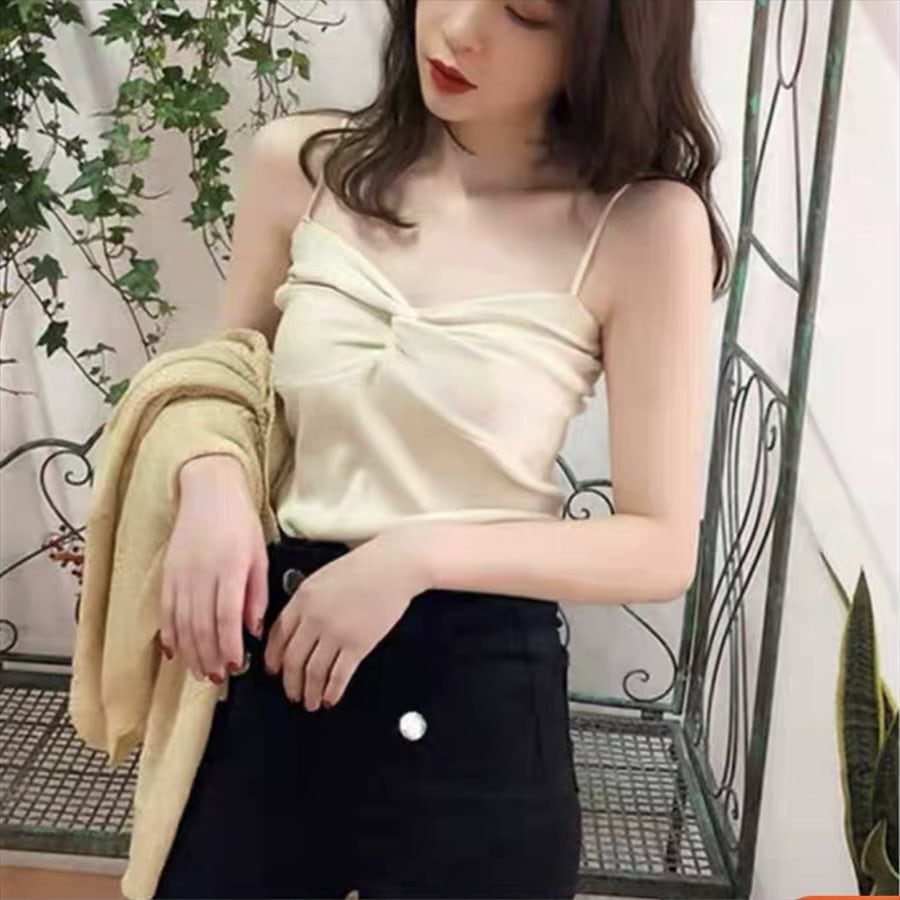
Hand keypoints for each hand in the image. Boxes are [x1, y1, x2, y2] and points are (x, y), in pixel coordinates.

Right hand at [160, 454, 268, 683]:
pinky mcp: (167, 574)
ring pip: (181, 624)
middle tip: (218, 677)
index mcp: (230, 568)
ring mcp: (181, 575)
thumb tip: (253, 630)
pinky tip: (176, 652)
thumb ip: (257, 594)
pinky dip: (170, 635)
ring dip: (191, 653)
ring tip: (201, 672)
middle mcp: (202, 574)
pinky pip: (165, 612)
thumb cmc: (239, 522)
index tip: (236, 665)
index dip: (229, 645)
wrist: (208, 491)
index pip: (226, 616)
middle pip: (201, 626)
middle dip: (210, 657)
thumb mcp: (259, 555)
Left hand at [263, 527, 433, 711]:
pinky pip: (339, 675)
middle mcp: (314, 617)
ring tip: (310, 702)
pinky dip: (332, 691)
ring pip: (313, 672)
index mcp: (302, 598)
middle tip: (291, 692)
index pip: (278, 636)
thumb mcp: (324, 576)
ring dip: (309, 692)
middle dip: (290, 682)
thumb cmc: (366, 565)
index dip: (273, 658)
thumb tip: (298, 624)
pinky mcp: (357, 644)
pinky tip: (331, 697)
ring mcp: (335, 632)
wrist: (395, 565)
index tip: (273, 670)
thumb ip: (307, 600)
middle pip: (292, 659)